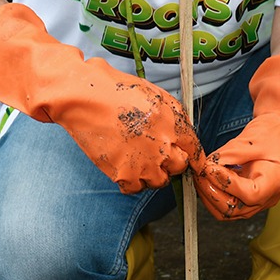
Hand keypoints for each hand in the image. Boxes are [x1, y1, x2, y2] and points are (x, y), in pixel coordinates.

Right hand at [0, 3, 203, 192]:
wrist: (84, 97)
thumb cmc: (117, 91)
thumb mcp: (156, 95)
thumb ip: (177, 117)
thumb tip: (186, 137)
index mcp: (174, 125)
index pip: (195, 150)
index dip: (191, 154)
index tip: (188, 158)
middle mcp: (164, 147)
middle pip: (179, 167)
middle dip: (171, 161)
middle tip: (155, 151)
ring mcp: (145, 164)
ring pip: (159, 181)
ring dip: (151, 172)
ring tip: (136, 155)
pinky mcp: (124, 175)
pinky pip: (136, 188)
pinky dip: (131, 180)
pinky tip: (123, 163)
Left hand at [193, 53, 279, 220]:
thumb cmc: (275, 133)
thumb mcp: (252, 139)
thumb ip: (229, 154)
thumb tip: (207, 165)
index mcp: (277, 180)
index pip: (250, 193)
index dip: (227, 184)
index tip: (211, 169)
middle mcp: (269, 196)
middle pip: (235, 210)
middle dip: (212, 192)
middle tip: (199, 173)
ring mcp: (259, 200)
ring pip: (228, 212)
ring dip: (210, 196)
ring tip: (199, 176)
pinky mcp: (249, 198)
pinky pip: (228, 204)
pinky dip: (214, 194)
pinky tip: (206, 179)